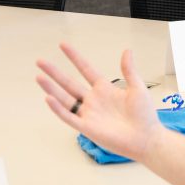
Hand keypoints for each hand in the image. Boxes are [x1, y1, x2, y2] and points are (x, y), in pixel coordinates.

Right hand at [36, 43, 162, 163]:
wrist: (146, 138)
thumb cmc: (144, 115)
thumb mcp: (137, 88)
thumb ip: (129, 70)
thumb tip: (127, 50)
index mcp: (105, 89)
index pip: (86, 69)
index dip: (75, 58)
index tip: (63, 45)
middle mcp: (93, 100)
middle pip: (69, 83)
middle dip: (55, 72)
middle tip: (40, 61)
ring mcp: (88, 113)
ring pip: (64, 99)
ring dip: (51, 88)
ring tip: (39, 76)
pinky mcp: (86, 127)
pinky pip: (68, 116)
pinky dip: (58, 108)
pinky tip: (49, 98)